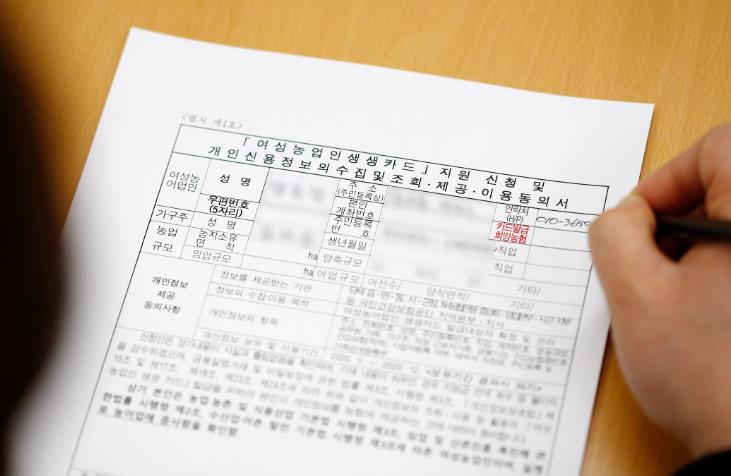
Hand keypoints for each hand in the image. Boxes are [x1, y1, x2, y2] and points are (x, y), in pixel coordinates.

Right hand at [589, 124, 730, 456]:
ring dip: (694, 249)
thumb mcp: (635, 295)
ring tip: (677, 299)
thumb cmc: (706, 375)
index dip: (667, 178)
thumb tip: (622, 218)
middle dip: (676, 221)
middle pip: (725, 187)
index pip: (717, 149)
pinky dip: (715, 272)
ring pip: (729, 228)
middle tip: (652, 266)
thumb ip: (613, 235)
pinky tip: (702, 312)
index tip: (641, 222)